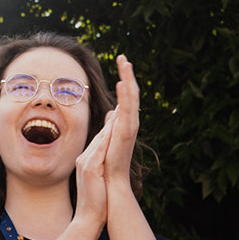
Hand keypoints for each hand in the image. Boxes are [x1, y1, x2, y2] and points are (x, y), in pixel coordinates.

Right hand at [73, 112, 112, 226]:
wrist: (88, 219)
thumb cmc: (97, 203)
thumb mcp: (99, 182)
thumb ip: (101, 169)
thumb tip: (106, 162)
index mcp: (86, 162)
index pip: (100, 140)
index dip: (110, 126)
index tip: (120, 113)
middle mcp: (84, 159)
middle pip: (100, 136)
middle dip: (112, 120)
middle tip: (123, 102)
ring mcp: (85, 163)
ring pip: (100, 139)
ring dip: (111, 124)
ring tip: (121, 110)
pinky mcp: (90, 168)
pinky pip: (99, 149)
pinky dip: (107, 138)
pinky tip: (115, 129)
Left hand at [104, 55, 137, 186]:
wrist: (111, 182)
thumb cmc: (108, 163)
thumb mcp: (107, 138)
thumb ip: (111, 124)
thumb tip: (112, 112)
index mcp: (124, 123)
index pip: (126, 97)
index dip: (125, 80)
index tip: (121, 63)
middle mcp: (129, 123)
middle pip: (131, 93)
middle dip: (127, 74)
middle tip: (123, 56)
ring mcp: (129, 127)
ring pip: (131, 98)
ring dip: (128, 79)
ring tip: (125, 62)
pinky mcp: (125, 133)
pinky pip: (127, 110)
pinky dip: (126, 96)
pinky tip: (122, 83)